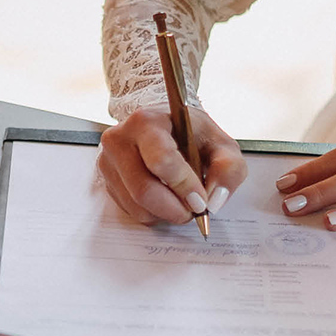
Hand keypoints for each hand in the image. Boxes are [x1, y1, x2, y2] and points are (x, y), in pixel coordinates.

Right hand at [97, 102, 247, 225]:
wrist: (165, 126)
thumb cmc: (191, 134)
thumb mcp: (220, 143)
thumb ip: (228, 169)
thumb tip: (214, 201)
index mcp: (147, 121)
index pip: (161, 160)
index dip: (184, 186)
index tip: (201, 201)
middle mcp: (120, 139)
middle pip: (144, 190)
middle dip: (175, 209)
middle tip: (194, 210)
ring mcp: (108, 161)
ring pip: (137, 206)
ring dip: (166, 214)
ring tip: (182, 202)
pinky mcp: (107, 181)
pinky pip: (131, 210)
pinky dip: (154, 213)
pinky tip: (166, 198)